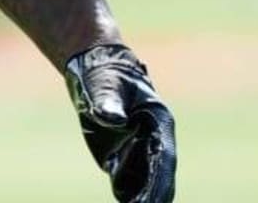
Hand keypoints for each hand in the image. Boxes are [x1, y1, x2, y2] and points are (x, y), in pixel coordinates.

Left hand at [64, 43, 176, 202]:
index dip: (161, 181)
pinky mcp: (121, 156)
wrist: (94, 68)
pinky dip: (129, 196)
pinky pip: (128, 182)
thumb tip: (114, 119)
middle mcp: (153, 138)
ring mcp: (138, 149)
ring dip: (144, 198)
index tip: (156, 201)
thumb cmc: (105, 73)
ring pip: (146, 182)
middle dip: (154, 195)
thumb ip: (110, 102)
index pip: (164, 156)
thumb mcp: (107, 85)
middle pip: (158, 174)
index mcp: (158, 120)